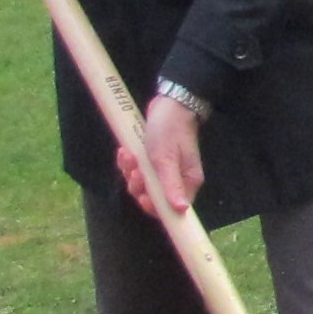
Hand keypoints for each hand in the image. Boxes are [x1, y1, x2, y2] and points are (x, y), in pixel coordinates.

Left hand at [117, 96, 204, 217]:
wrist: (168, 103)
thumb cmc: (170, 130)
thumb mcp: (167, 159)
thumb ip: (171, 185)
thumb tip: (181, 210)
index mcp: (187, 181)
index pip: (171, 208)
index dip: (154, 207)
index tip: (143, 197)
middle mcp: (176, 179)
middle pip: (152, 197)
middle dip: (138, 185)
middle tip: (135, 171)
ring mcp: (163, 170)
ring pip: (141, 183)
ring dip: (130, 171)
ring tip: (128, 155)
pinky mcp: (151, 160)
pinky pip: (136, 170)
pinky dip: (128, 163)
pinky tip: (125, 151)